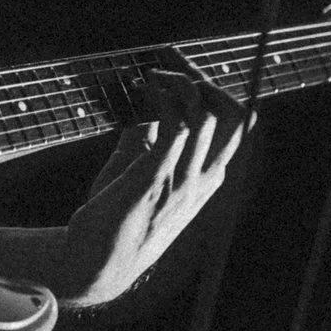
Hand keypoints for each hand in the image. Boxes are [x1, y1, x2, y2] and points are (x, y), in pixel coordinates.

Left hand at [57, 63, 250, 307]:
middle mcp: (202, 181)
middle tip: (173, 65)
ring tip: (152, 76)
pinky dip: (163, 99)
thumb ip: (152, 141)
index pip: (236, 125)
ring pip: (205, 116)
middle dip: (207, 80)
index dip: (216, 90)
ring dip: (180, 83)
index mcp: (206, 180)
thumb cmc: (115, 218)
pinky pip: (174, 128)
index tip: (183, 70)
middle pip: (234, 116)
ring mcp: (181, 182)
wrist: (94, 265)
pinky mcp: (153, 180)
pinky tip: (145, 90)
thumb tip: (150, 108)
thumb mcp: (142, 174)